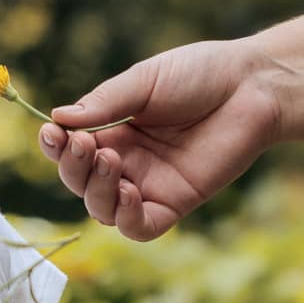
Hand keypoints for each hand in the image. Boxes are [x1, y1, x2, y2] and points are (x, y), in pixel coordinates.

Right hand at [39, 38, 283, 240]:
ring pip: (103, 209)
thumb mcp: (144, 82)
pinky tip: (127, 193)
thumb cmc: (200, 74)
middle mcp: (126, 162)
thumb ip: (105, 103)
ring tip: (110, 161)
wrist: (251, 86)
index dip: (55, 147)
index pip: (70, 150)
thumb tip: (57, 119)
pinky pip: (140, 227)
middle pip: (81, 183)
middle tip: (85, 145)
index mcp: (112, 131)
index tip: (52, 133)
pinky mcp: (176, 203)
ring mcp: (149, 185)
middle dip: (73, 168)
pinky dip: (125, 218)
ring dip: (96, 191)